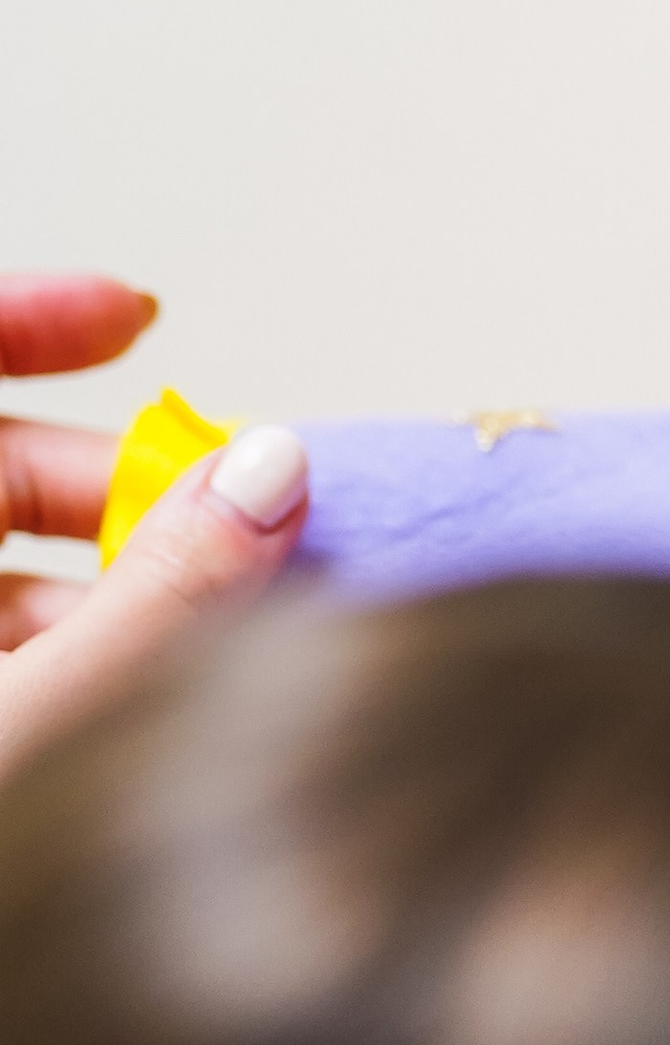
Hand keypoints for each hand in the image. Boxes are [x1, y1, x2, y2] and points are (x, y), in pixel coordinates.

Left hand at [0, 273, 305, 777]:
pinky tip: (166, 709)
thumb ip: (158, 602)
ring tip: (225, 643)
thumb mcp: (41, 726)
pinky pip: (12, 651)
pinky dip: (88, 662)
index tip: (134, 319)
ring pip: (5, 576)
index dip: (24, 318)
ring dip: (118, 594)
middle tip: (233, 522)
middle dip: (116, 489)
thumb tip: (268, 473)